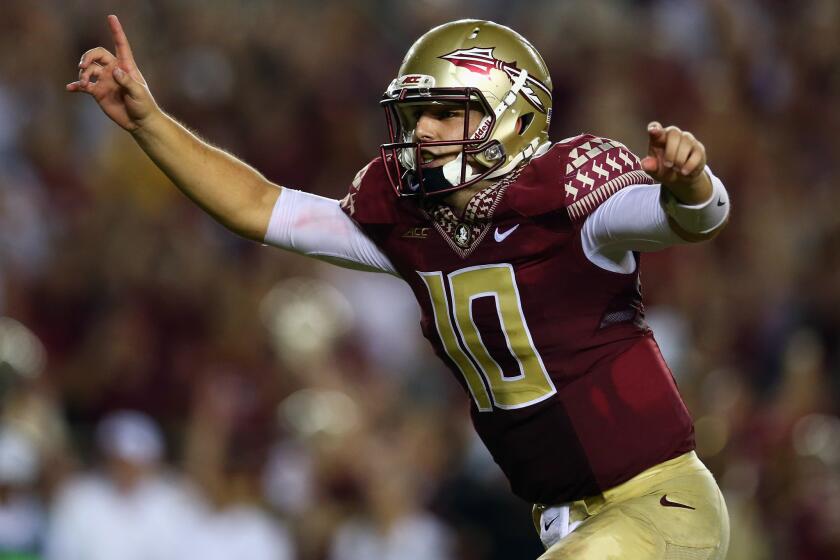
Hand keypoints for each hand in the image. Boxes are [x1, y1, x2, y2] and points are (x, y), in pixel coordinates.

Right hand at [66, 15, 158, 131]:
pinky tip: (71, 88)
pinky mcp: (98, 92)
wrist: (139, 123)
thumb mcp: (138, 93)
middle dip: (88, 57)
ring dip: (83, 74)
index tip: (111, 17)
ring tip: (85, 84)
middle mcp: (114, 70)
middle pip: (96, 54)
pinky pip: (83, 85)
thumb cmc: (144, 106)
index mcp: (126, 66)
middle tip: (83, 66)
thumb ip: (127, 81)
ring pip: (88, 69)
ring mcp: (105, 80)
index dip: (116, 31)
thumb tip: (115, 70)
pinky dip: (76, 85)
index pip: (121, 45)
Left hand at [640, 122, 709, 201]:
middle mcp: (673, 135)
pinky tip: (684, 172)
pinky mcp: (699, 149)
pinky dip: (689, 165)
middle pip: (674, 133)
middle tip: (668, 165)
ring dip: (680, 159)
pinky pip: (696, 154)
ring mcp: (688, 140)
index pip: (655, 128)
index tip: (653, 131)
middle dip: (671, 151)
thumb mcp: (654, 171)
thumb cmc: (664, 170)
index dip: (654, 128)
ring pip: (686, 142)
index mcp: (658, 138)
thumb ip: (649, 167)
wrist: (680, 179)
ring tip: (676, 169)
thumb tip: (645, 164)